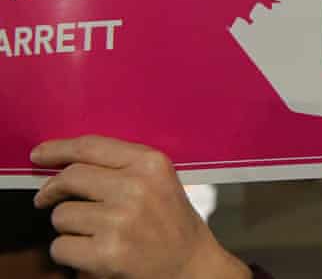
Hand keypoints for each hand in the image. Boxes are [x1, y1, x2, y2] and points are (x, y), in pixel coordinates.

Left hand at [31, 135, 250, 278]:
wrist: (191, 265)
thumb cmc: (171, 221)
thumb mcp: (159, 180)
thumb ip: (121, 166)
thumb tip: (62, 163)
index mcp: (151, 163)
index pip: (90, 147)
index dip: (58, 149)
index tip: (39, 154)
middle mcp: (136, 187)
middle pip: (69, 178)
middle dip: (52, 190)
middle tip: (47, 200)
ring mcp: (120, 220)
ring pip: (61, 216)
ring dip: (68, 227)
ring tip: (94, 233)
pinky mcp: (107, 253)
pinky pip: (60, 247)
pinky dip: (70, 253)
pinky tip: (93, 253)